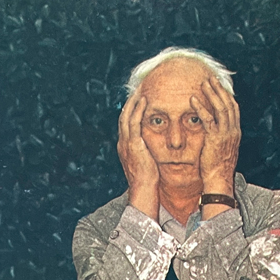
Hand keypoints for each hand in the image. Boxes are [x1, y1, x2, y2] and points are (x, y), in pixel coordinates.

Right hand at [116, 93, 158, 218]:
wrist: (143, 190)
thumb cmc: (149, 180)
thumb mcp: (147, 163)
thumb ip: (148, 152)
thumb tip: (156, 147)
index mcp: (125, 147)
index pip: (126, 124)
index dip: (130, 111)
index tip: (137, 100)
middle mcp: (123, 143)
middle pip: (123, 116)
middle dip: (130, 102)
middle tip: (137, 89)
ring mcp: (126, 143)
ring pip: (126, 116)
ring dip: (133, 102)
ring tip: (140, 90)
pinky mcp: (133, 145)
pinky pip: (134, 123)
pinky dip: (137, 110)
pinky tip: (143, 101)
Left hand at [191, 76, 239, 196]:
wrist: (219, 180)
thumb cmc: (217, 168)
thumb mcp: (222, 150)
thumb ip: (219, 138)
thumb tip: (213, 132)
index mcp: (235, 133)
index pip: (234, 109)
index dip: (226, 96)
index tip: (219, 86)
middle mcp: (233, 131)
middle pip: (229, 104)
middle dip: (220, 90)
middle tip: (211, 79)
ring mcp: (226, 134)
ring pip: (221, 108)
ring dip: (212, 94)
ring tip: (204, 84)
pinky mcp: (216, 138)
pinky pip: (208, 119)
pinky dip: (201, 108)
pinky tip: (193, 100)